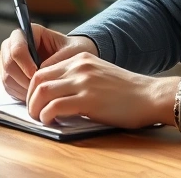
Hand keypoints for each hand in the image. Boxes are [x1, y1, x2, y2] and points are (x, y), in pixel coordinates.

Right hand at [0, 24, 97, 100]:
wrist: (74, 62)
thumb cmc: (74, 51)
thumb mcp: (73, 52)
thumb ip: (57, 59)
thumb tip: (40, 70)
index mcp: (28, 32)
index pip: (16, 47)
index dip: (24, 62)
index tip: (36, 74)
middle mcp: (14, 45)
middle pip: (8, 63)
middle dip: (23, 78)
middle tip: (38, 87)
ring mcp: (10, 61)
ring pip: (7, 77)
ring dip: (22, 88)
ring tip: (40, 93)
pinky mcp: (11, 76)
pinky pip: (9, 87)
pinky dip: (21, 94)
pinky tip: (35, 96)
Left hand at [25, 52, 180, 128]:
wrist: (150, 96)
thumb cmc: (128, 91)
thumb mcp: (100, 75)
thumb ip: (79, 79)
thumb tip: (57, 96)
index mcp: (81, 59)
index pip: (43, 69)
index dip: (33, 87)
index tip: (35, 100)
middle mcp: (79, 66)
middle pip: (37, 79)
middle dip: (30, 98)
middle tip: (33, 112)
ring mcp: (83, 82)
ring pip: (41, 92)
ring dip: (35, 108)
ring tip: (40, 119)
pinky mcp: (87, 99)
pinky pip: (54, 107)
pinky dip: (47, 116)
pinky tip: (52, 122)